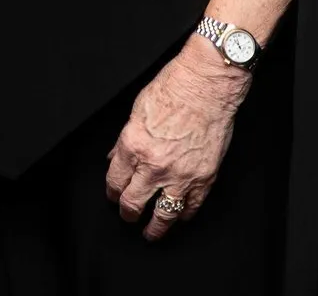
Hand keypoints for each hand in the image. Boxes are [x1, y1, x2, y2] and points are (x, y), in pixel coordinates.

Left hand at [104, 43, 248, 239]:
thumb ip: (124, 141)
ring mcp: (180, 175)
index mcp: (133, 146)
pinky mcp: (204, 177)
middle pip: (133, 203)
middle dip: (128, 213)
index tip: (113, 195)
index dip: (111, 192)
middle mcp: (154, 165)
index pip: (115, 182)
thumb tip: (115, 158)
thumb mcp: (136, 111)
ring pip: (163, 215)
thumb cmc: (172, 88)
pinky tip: (179, 217)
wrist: (206, 84)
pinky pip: (191, 206)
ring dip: (155, 228)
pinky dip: (183, 215)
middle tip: (128, 216)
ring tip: (150, 233)